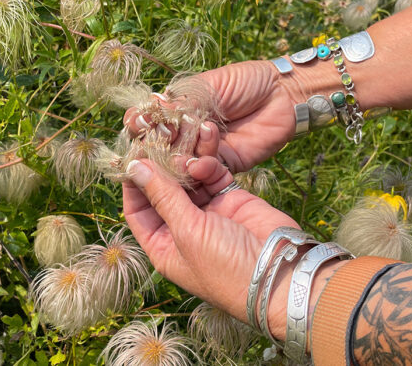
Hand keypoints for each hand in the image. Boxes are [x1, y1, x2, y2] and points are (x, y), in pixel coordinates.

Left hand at [122, 155, 299, 337]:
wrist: (281, 273)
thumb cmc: (226, 267)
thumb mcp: (187, 231)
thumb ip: (162, 196)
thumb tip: (134, 169)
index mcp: (163, 246)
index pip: (138, 211)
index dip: (133, 184)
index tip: (130, 156)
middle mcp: (182, 229)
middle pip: (162, 191)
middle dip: (159, 167)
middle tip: (155, 139)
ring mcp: (208, 213)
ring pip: (188, 179)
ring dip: (184, 162)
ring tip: (181, 144)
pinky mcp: (231, 199)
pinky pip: (213, 175)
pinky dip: (208, 164)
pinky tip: (204, 157)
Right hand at [124, 61, 305, 171]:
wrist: (283, 95)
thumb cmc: (246, 82)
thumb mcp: (209, 85)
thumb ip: (182, 101)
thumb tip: (153, 110)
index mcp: (177, 109)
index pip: (149, 120)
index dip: (140, 122)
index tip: (138, 121)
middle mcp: (184, 133)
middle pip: (158, 145)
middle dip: (154, 143)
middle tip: (156, 140)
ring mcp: (201, 151)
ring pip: (178, 161)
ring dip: (176, 157)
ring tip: (180, 150)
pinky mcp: (220, 167)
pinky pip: (203, 171)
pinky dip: (199, 167)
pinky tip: (200, 161)